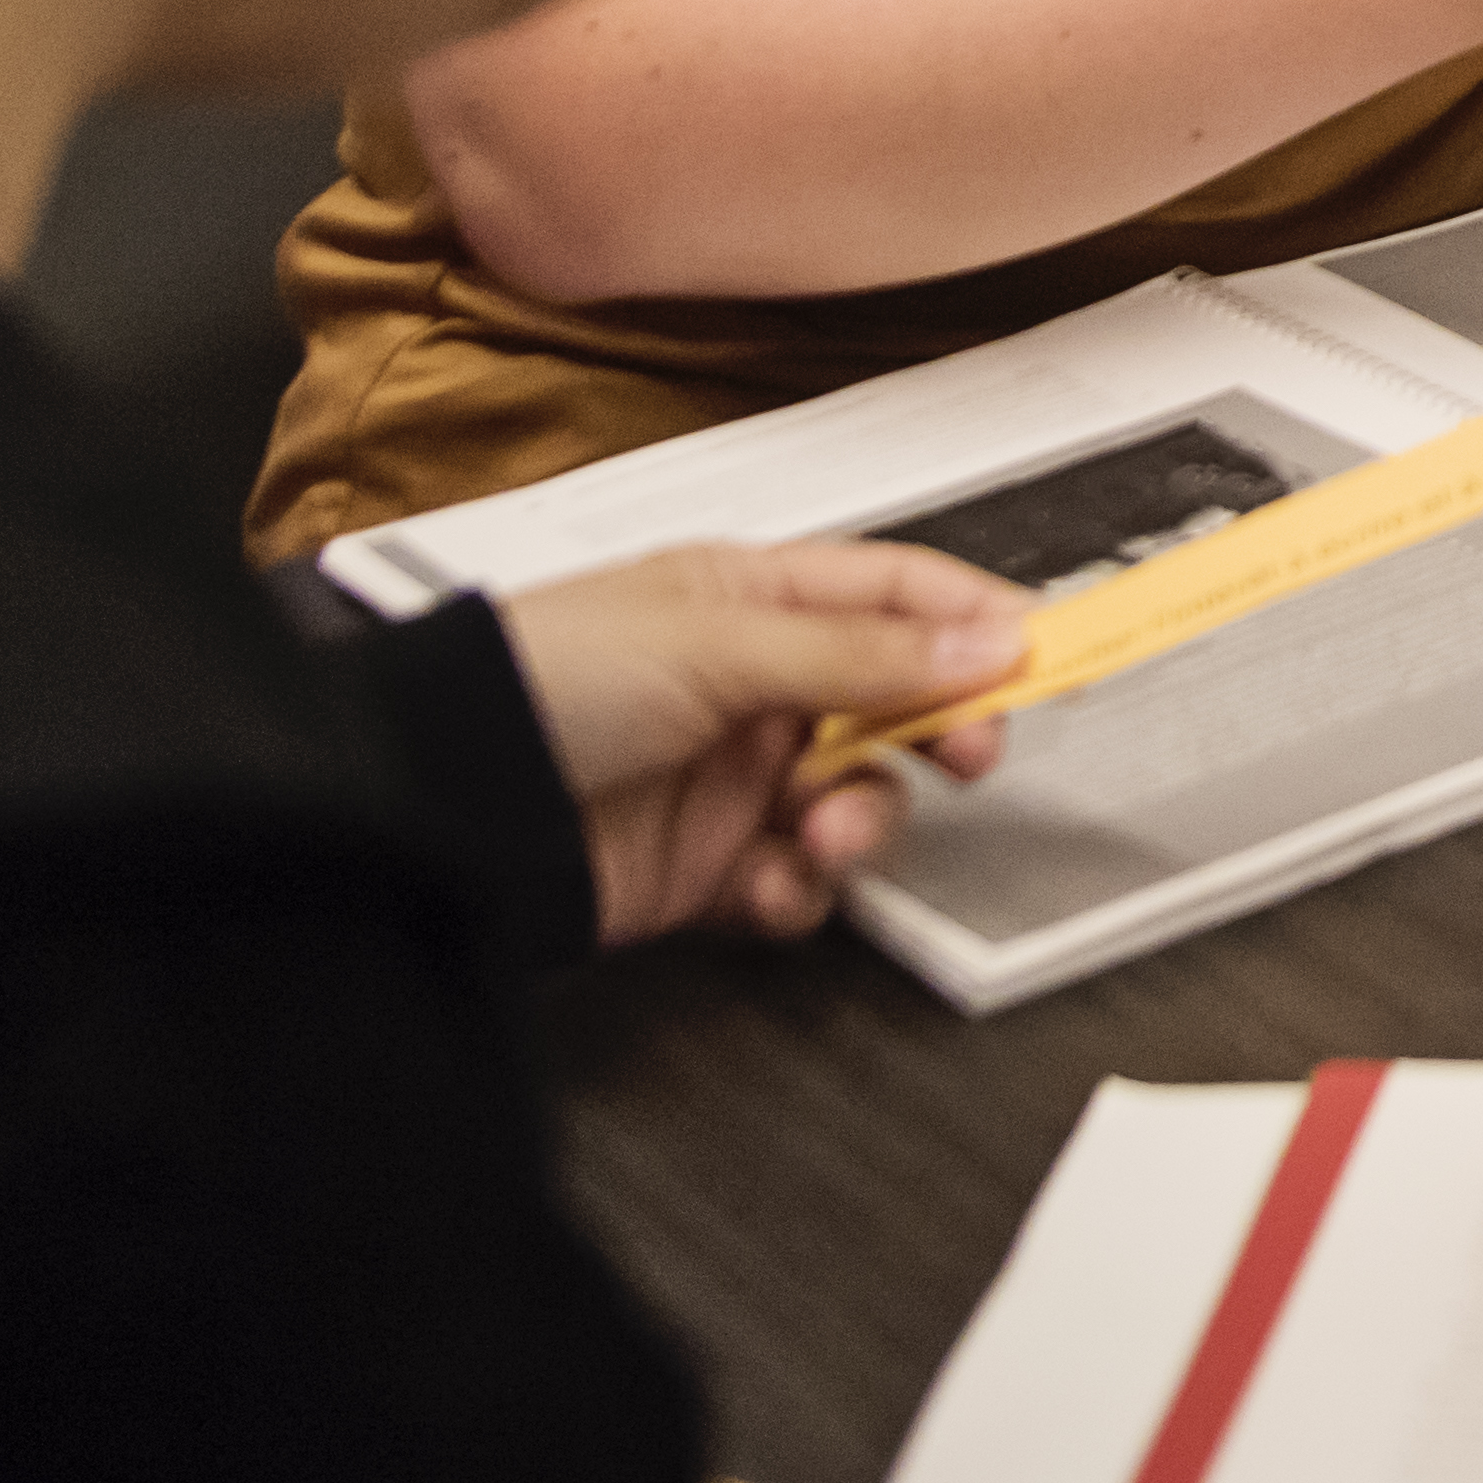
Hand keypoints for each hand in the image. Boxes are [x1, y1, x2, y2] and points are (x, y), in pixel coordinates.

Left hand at [495, 540, 1026, 944]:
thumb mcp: (719, 646)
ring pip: (859, 797)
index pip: (899, 594)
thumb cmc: (541, 682)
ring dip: (862, 818)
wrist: (434, 804)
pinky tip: (770, 880)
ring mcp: (732, 777)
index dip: (977, 620)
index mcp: (753, 598)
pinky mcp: (707, 867)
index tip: (1047, 654)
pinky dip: (801, 888)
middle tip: (966, 752)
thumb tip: (994, 637)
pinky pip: (799, 880)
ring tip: (823, 829)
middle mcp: (752, 683)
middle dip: (938, 730)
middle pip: (897, 702)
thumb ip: (865, 652)